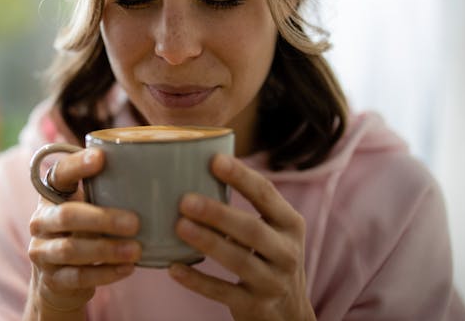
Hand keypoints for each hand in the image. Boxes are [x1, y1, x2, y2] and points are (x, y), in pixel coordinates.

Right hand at [26, 148, 141, 315]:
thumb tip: (154, 175)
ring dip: (106, 249)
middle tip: (134, 222)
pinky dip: (105, 273)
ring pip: (70, 249)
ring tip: (136, 250)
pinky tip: (127, 268)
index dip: (76, 165)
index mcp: (52, 195)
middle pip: (66, 215)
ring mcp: (42, 251)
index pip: (59, 174)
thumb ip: (106, 193)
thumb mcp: (88, 209)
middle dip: (101, 218)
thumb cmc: (83, 233)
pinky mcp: (51, 279)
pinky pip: (78, 277)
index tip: (100, 158)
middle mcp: (41, 221)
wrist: (58, 282)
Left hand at [168, 155, 314, 320]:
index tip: (215, 160)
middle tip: (185, 200)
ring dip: (208, 243)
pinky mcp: (255, 307)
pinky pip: (223, 292)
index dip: (242, 176)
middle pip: (252, 230)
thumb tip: (199, 171)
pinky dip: (198, 280)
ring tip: (180, 227)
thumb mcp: (273, 231)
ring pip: (239, 261)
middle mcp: (287, 252)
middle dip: (219, 214)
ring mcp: (273, 282)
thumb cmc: (270, 258)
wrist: (289, 315)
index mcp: (290, 224)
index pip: (266, 194)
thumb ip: (249, 208)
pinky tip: (174, 268)